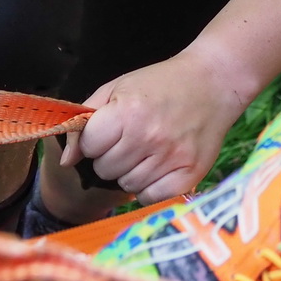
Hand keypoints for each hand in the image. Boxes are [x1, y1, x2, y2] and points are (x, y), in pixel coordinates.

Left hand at [60, 41, 255, 203]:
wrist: (213, 83)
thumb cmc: (160, 83)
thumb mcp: (117, 88)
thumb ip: (86, 120)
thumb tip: (67, 160)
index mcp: (127, 113)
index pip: (89, 147)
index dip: (95, 140)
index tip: (109, 131)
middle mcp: (148, 138)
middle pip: (105, 169)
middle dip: (111, 156)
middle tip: (130, 139)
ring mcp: (171, 159)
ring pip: (126, 185)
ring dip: (130, 171)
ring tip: (146, 150)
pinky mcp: (189, 175)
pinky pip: (150, 198)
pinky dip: (149, 186)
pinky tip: (157, 166)